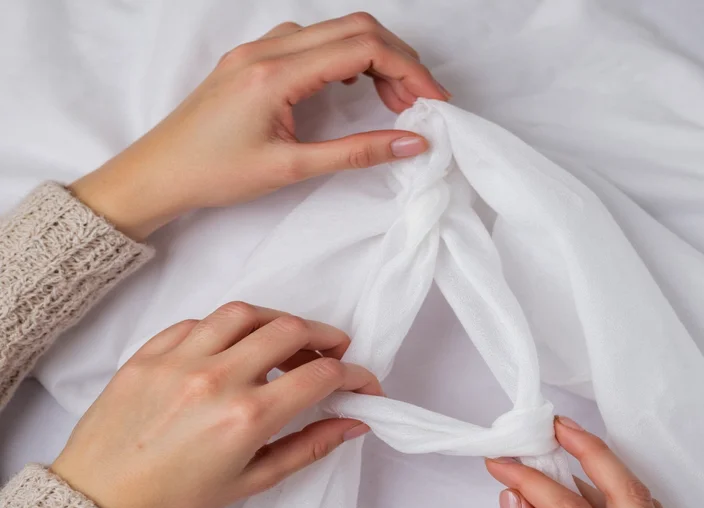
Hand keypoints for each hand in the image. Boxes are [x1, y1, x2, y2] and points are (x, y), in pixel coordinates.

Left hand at [50, 302, 379, 507]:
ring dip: (277, 320)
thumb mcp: (253, 480)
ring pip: (246, 312)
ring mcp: (181, 358)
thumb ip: (309, 447)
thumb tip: (354, 423)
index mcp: (246, 417)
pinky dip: (228, 327)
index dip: (354, 375)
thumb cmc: (178, 492)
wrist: (102, 490)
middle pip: (289, 330)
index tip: (361, 383)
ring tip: (286, 339)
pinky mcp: (153, 348)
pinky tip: (234, 346)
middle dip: (324, 336)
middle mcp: (217, 378)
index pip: (320, 376)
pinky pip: (201, 320)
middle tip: (332, 349)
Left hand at [70, 12, 447, 239]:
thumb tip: (412, 143)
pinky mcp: (254, 59)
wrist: (159, 173)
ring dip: (373, 58)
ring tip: (392, 101)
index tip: (434, 101)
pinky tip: (351, 88)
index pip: (362, 48)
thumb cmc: (214, 174)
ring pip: (334, 30)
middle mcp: (268, 49)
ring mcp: (258, 49)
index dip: (409, 70)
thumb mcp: (291, 168)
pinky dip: (345, 58)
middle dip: (399, 60)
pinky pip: (311, 41)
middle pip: (355, 28)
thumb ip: (356, 153)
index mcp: (275, 73)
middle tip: (420, 101)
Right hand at [486, 417, 696, 507]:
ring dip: (608, 471)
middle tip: (554, 424)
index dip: (529, 477)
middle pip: (624, 488)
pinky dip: (625, 501)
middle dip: (587, 447)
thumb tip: (516, 497)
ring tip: (571, 449)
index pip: (567, 507)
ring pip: (646, 505)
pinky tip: (598, 494)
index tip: (502, 463)